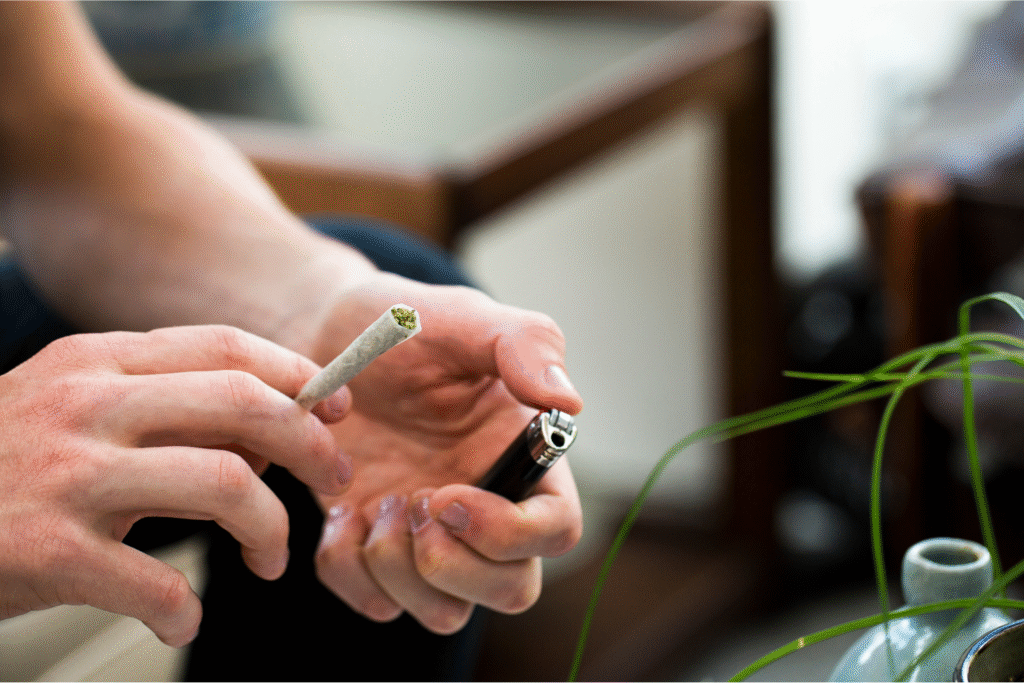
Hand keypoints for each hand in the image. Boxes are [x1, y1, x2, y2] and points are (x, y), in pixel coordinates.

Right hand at [0, 325, 350, 645]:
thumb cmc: (3, 467)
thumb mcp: (77, 410)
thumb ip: (167, 407)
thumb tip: (277, 428)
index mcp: (99, 362)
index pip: (225, 347)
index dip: (297, 374)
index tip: (336, 409)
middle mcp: (86, 404)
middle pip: (243, 403)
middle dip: (312, 445)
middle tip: (333, 483)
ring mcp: (67, 475)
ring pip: (225, 482)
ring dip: (270, 527)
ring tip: (270, 561)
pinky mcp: (45, 551)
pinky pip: (156, 582)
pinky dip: (185, 609)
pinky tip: (180, 619)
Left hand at [309, 274, 583, 632]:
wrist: (322, 336)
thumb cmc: (403, 324)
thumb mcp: (464, 317)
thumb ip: (525, 344)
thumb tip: (568, 400)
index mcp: (519, 458)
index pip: (556, 531)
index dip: (510, 533)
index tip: (448, 496)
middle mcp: (484, 506)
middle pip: (511, 589)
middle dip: (457, 566)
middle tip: (412, 501)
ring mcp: (429, 534)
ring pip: (445, 612)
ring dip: (402, 570)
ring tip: (375, 501)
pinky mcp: (374, 546)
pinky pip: (374, 601)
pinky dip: (350, 570)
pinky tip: (340, 512)